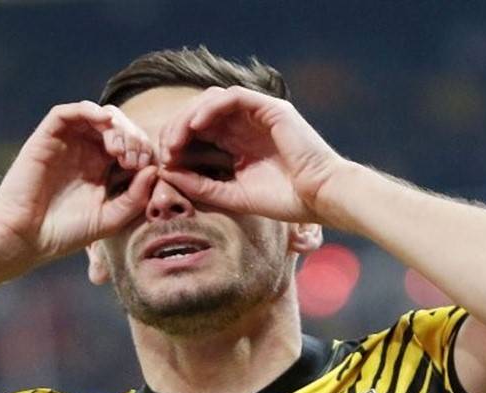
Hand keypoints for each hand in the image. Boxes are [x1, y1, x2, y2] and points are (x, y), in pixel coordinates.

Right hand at [0, 101, 158, 265]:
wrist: (26, 238)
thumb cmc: (65, 234)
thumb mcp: (110, 219)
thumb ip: (134, 198)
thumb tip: (154, 169)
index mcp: (102, 169)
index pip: (130, 145)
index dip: (143, 149)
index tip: (145, 168)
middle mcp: (85, 152)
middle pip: (118, 126)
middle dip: (132, 137)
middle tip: (132, 159)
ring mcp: (66, 143)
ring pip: (96, 115)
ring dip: (115, 125)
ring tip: (118, 149)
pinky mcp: (46, 138)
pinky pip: (67, 112)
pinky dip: (88, 110)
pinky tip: (103, 121)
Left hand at [155, 86, 347, 222]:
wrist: (321, 198)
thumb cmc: (285, 201)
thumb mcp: (232, 195)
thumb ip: (201, 185)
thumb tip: (166, 173)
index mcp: (239, 143)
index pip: (199, 132)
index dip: (177, 143)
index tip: (164, 163)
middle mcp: (246, 124)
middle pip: (200, 114)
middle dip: (176, 129)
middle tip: (164, 150)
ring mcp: (259, 114)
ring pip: (211, 100)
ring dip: (188, 117)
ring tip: (175, 141)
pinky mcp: (271, 107)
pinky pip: (233, 97)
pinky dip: (210, 108)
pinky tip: (195, 127)